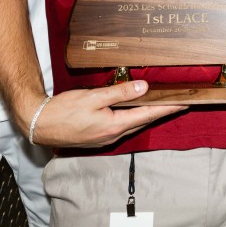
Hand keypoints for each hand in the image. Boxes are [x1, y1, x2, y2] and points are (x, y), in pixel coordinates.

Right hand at [26, 81, 185, 148]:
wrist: (39, 125)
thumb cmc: (63, 111)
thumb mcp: (92, 97)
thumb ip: (119, 93)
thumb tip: (143, 88)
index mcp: (114, 125)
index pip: (149, 115)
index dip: (168, 108)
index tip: (186, 102)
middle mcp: (113, 135)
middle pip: (144, 121)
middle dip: (162, 111)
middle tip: (178, 100)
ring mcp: (106, 138)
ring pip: (133, 124)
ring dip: (147, 114)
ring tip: (162, 104)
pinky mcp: (98, 137)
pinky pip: (122, 126)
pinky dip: (133, 117)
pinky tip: (135, 109)